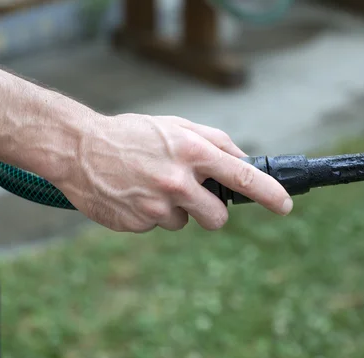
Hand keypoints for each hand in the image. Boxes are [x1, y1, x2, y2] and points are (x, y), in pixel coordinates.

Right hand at [52, 113, 292, 232]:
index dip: (269, 193)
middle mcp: (177, 182)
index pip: (242, 177)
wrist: (78, 148)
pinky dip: (150, 214)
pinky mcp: (137, 223)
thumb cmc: (132, 135)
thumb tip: (246, 162)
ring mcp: (156, 206)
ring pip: (184, 223)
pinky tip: (132, 194)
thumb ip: (214, 142)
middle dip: (211, 211)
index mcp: (191, 153)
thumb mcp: (175, 126)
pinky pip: (157, 226)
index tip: (285, 205)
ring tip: (149, 185)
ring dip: (174, 209)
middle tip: (191, 194)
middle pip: (218, 218)